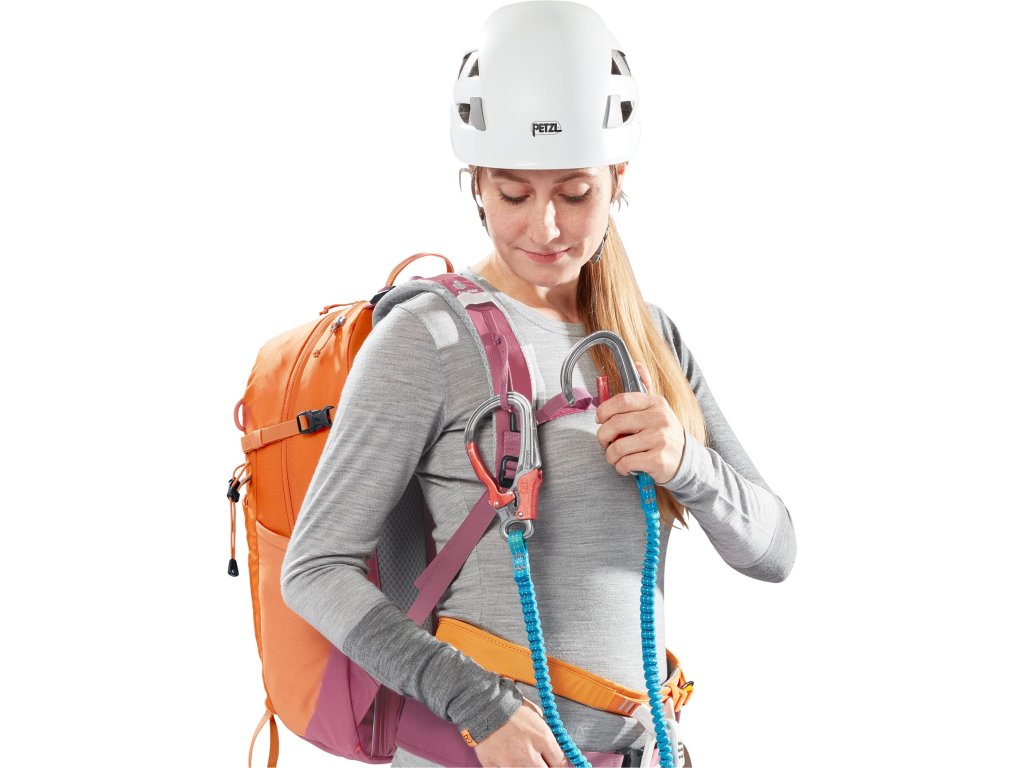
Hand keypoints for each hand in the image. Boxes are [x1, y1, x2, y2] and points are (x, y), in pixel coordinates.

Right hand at [473, 695, 568, 766]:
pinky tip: (506, 761)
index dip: (557, 764)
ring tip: (520, 758)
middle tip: (538, 762)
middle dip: (543, 767)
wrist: (483, 704)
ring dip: (525, 766)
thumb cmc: (509, 706)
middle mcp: (529, 754)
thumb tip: (551, 746)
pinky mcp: (493, 766)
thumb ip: (545, 733)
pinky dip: (506, 767)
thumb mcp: (536, 714)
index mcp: (542, 738)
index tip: (553, 763)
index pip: (559, 763)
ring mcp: (511, 763)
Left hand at [594, 362, 686, 484]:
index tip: (599, 419)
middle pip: (616, 424)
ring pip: (618, 447)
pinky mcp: (658, 459)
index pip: (622, 400)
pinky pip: (626, 463)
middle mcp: (659, 418)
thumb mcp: (658, 408)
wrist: (686, 460)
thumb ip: (646, 387)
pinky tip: (626, 466)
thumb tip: (638, 364)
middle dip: (603, 436)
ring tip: (615, 456)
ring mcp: (660, 439)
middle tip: (604, 442)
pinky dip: (620, 467)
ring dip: (610, 455)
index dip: (604, 410)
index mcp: (655, 403)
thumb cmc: (664, 433)